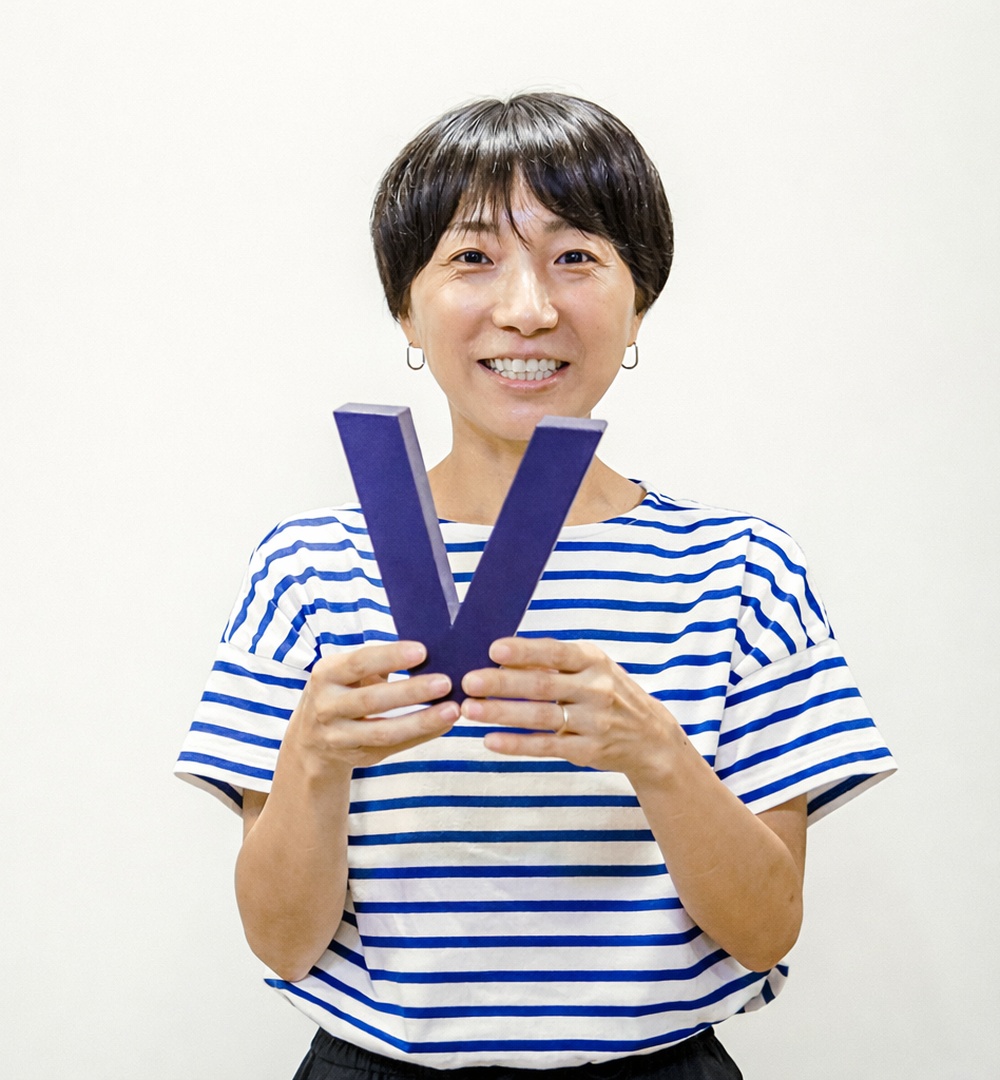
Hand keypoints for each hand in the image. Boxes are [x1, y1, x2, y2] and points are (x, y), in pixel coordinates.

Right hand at [285, 640, 459, 771]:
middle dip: (411, 692)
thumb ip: (378, 662)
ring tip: (452, 710)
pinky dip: (421, 736)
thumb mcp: (346, 672)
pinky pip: (393, 747)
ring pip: (384, 731)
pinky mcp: (357, 756)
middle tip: (446, 682)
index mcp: (326, 675)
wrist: (311, 737)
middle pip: (373, 700)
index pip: (359, 663)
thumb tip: (427, 652)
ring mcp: (339, 736)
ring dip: (421, 721)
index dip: (390, 657)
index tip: (423, 651)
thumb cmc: (341, 690)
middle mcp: (327, 706)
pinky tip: (443, 725)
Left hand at [459, 637, 679, 778]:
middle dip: (502, 683)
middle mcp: (596, 690)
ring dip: (501, 713)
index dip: (525, 652)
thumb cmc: (608, 693)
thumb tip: (501, 657)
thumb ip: (552, 663)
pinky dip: (517, 744)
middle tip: (469, 681)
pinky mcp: (587, 751)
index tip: (493, 649)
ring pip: (541, 717)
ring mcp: (593, 723)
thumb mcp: (591, 668)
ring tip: (470, 710)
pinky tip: (490, 740)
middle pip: (543, 686)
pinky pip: (546, 747)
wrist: (650, 737)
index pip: (556, 653)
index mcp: (594, 661)